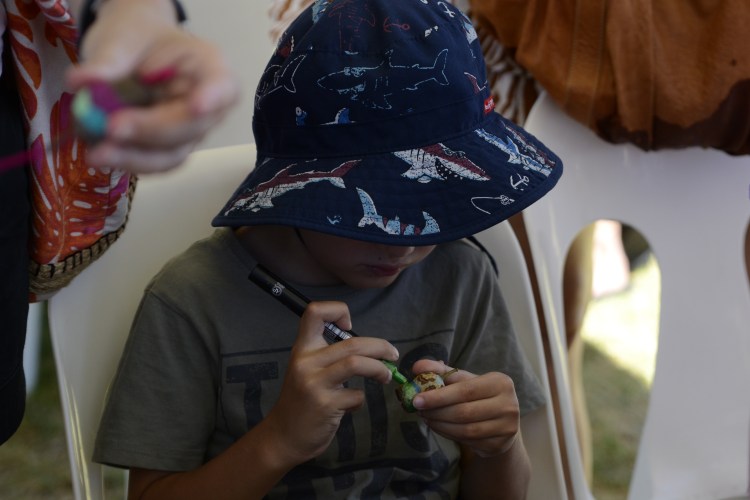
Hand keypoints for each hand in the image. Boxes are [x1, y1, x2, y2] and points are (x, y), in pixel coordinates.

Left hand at [66, 0, 239, 172]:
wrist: (130, 51)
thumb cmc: (137, 38)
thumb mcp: (123, 37)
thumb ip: (108, 60)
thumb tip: (80, 82)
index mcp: (208, 67)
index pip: (222, 85)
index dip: (213, 98)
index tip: (197, 106)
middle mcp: (207, 106)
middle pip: (192, 127)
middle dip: (152, 131)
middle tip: (112, 127)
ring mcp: (188, 132)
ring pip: (172, 154)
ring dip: (135, 157)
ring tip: (97, 153)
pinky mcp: (166, 149)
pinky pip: (152, 163)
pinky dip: (125, 161)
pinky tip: (98, 154)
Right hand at [263, 301, 398, 465]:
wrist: (283, 436)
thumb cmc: (301, 401)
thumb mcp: (306, 369)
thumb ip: (329, 355)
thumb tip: (369, 348)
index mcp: (302, 349)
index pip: (315, 312)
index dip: (338, 310)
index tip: (350, 326)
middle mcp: (306, 362)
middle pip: (352, 342)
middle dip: (380, 347)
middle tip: (392, 355)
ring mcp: (314, 383)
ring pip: (356, 363)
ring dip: (379, 369)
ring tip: (386, 376)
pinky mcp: (324, 404)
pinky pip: (356, 395)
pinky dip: (361, 399)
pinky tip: (353, 405)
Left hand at [410, 359, 519, 457]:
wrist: (501, 423)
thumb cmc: (478, 396)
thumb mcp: (463, 380)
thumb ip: (441, 372)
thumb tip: (417, 367)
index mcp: (500, 382)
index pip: (466, 390)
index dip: (439, 396)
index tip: (417, 399)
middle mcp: (508, 404)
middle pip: (464, 411)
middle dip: (437, 411)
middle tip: (419, 410)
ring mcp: (506, 427)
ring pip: (465, 429)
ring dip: (440, 424)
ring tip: (426, 417)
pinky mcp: (499, 445)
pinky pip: (468, 441)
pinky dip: (448, 434)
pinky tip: (438, 426)